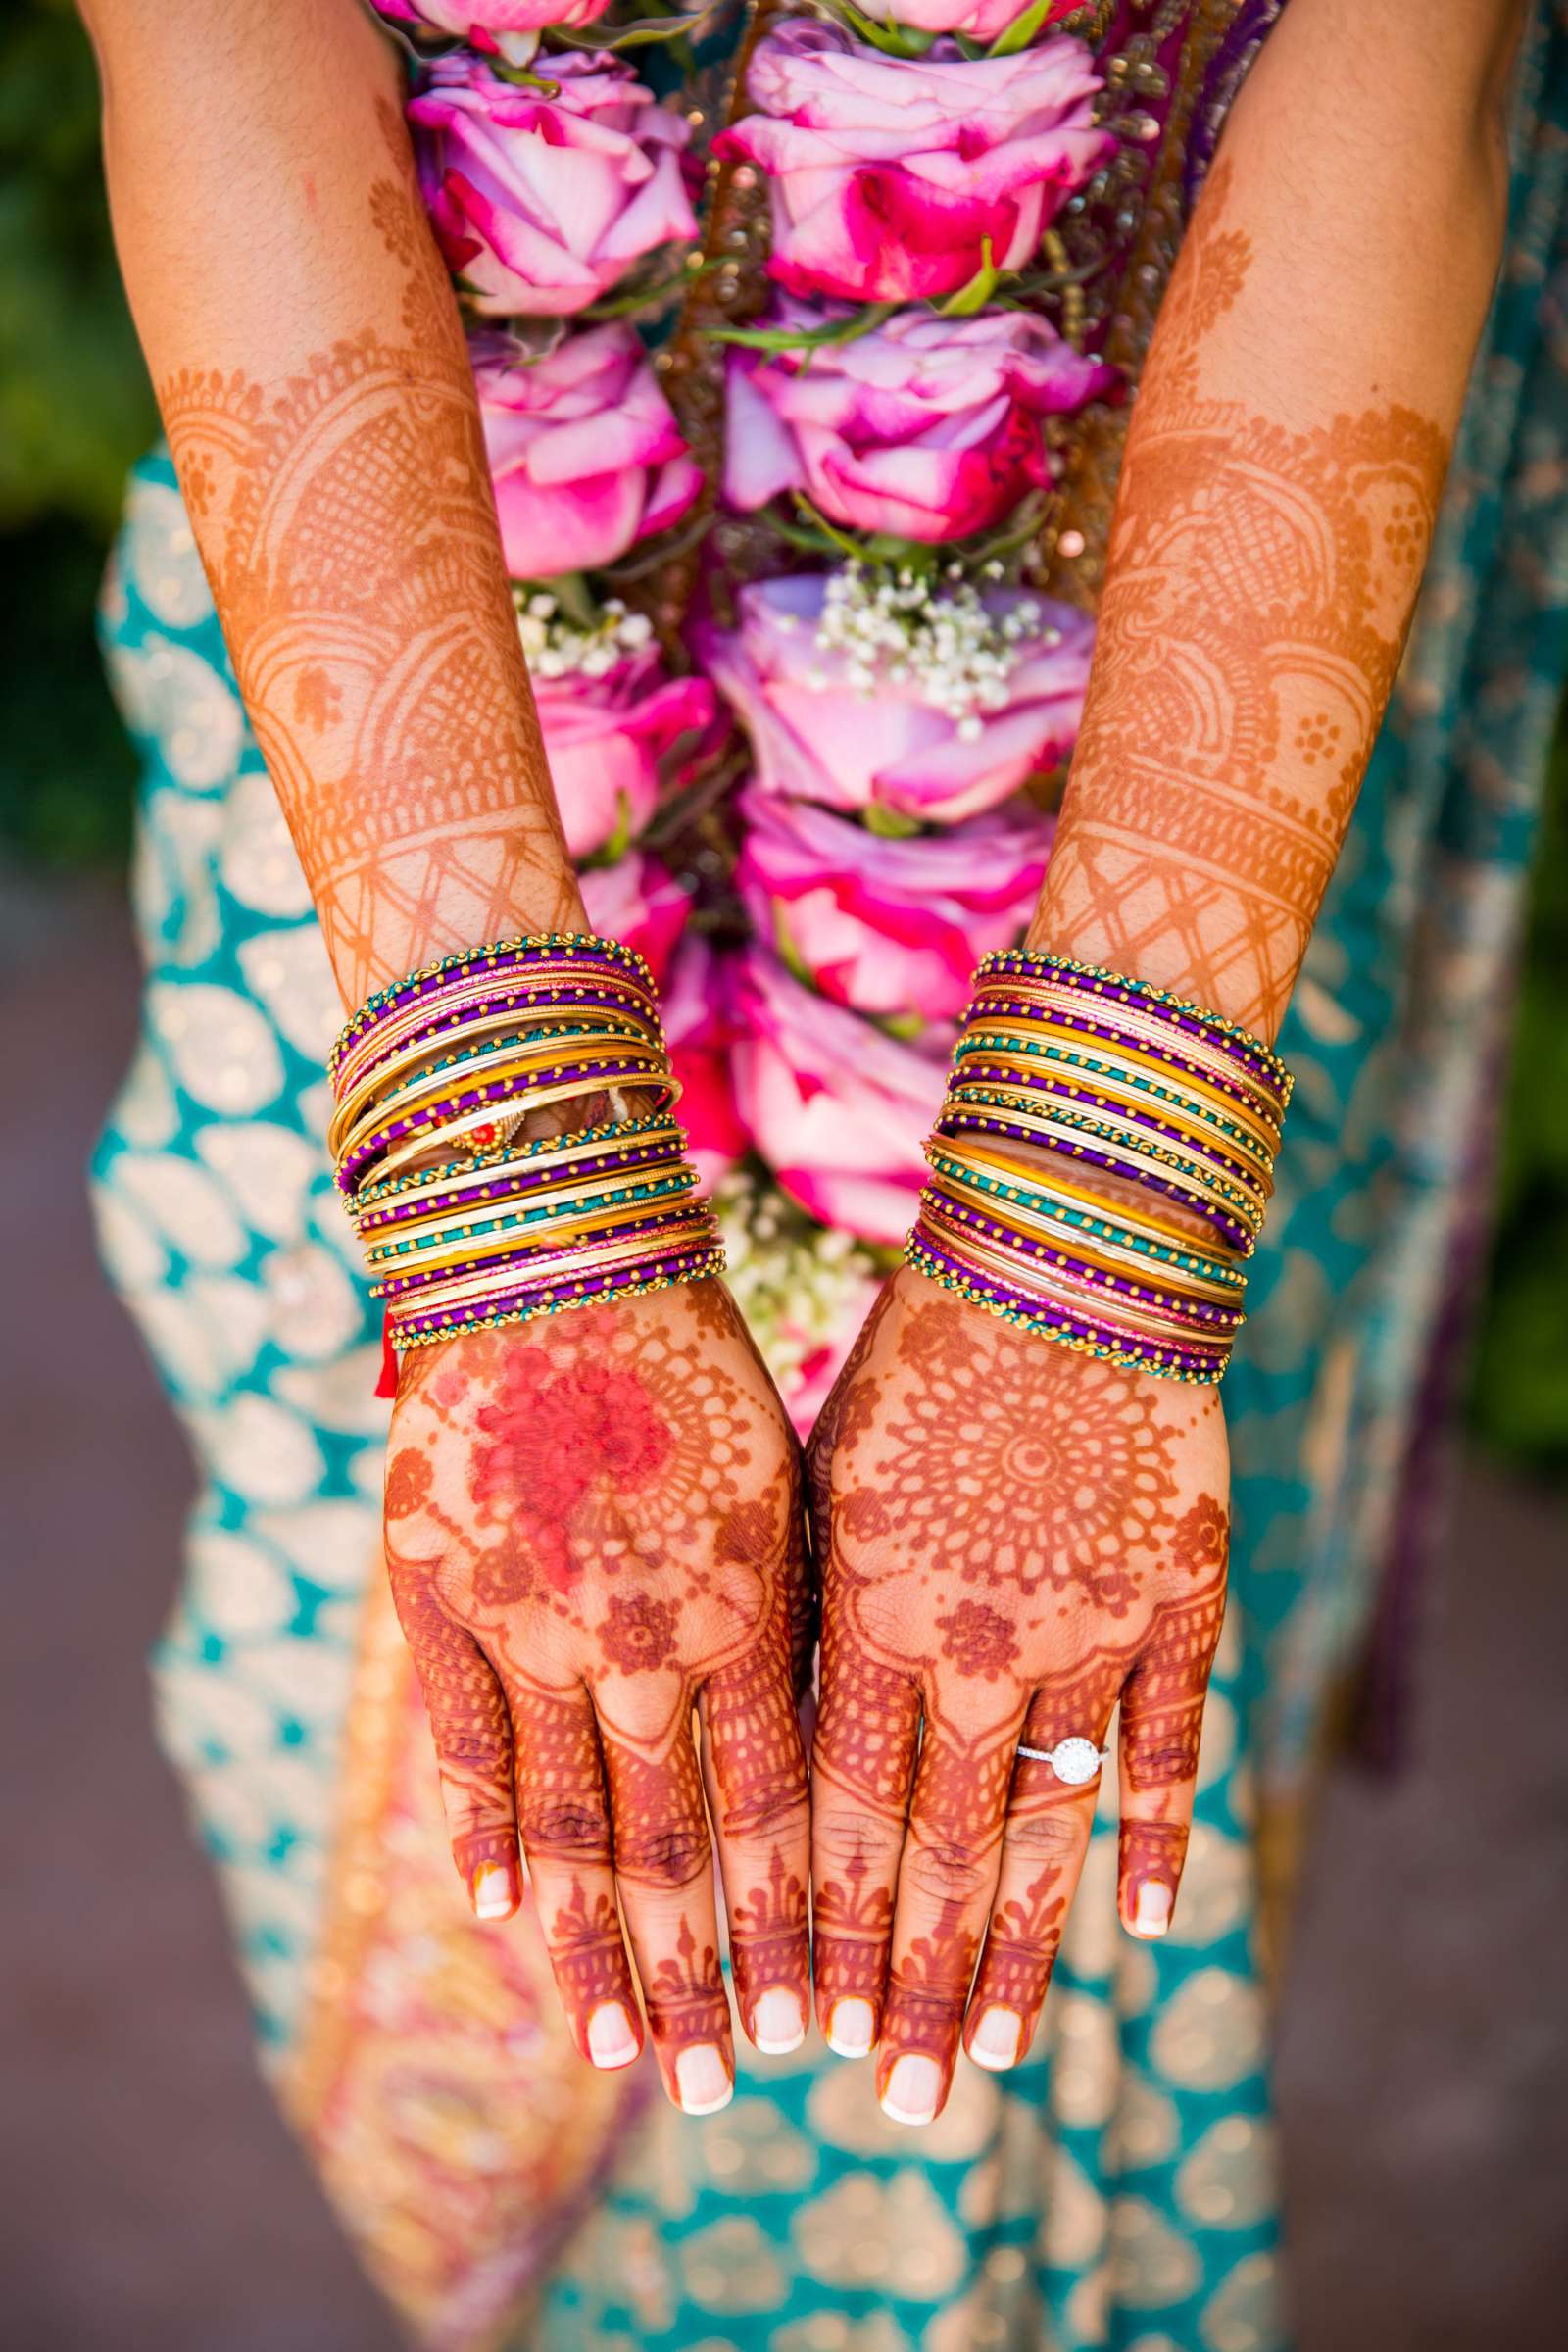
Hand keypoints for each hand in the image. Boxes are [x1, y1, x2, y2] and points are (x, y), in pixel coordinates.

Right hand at [383, 1279, 811, 2114]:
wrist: (554, 1254)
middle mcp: (643, 1638)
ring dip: (596, 1946)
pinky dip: (483, 1835)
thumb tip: (840, 1744)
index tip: (812, 2021)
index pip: (776, 1812)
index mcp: (747, 1607)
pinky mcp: (438, 1593)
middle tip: (723, 2087)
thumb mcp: (784, 1487)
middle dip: (703, 1978)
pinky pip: (462, 1742)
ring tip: (614, 2049)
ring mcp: (531, 1623)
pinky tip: (503, 1916)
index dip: (792, 1927)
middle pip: (675, 1849)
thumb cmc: (699, 1360)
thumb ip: (796, 1619)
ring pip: (568, 1824)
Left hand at [806, 1264, 1228, 2125]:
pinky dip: (1158, 1837)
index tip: (800, 2032)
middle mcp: (983, 1646)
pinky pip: (1172, 1746)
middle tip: (893, 2102)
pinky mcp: (1178, 1602)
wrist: (1064, 1258)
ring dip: (1017, 1950)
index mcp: (874, 1613)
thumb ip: (810, 1626)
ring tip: (992, 2055)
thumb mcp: (823, 1485)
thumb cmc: (910, 1360)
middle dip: (905, 1988)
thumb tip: (770, 1760)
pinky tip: (1148, 1923)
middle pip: (939, 1854)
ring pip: (1052, 1829)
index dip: (822, 1932)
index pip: (841, 1818)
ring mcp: (1091, 1632)